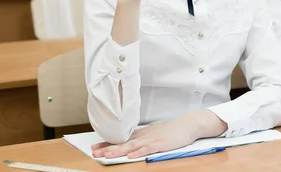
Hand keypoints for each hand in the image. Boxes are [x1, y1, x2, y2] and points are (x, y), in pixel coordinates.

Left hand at [91, 110, 226, 158]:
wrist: (187, 124)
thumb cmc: (172, 130)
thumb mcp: (153, 133)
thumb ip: (142, 138)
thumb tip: (128, 143)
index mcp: (141, 134)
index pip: (121, 139)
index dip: (107, 143)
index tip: (94, 147)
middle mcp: (144, 136)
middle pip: (123, 142)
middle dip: (107, 148)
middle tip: (94, 152)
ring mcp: (152, 139)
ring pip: (132, 145)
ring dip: (118, 150)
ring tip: (106, 155)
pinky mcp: (161, 144)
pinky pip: (147, 149)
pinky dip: (138, 152)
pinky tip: (130, 156)